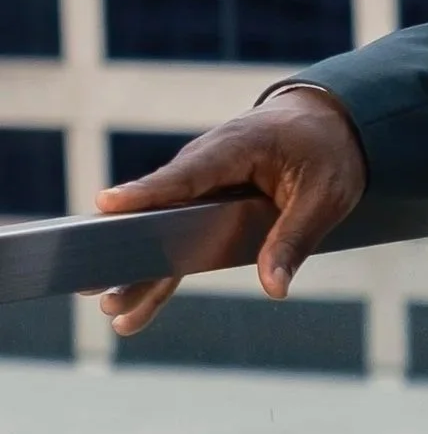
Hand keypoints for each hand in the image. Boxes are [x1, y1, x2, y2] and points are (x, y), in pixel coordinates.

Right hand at [92, 86, 367, 337]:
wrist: (325, 123)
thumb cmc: (326, 152)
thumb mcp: (324, 197)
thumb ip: (295, 240)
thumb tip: (275, 288)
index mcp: (234, 148)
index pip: (185, 174)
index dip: (148, 193)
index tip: (109, 205)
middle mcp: (205, 165)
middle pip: (161, 211)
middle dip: (131, 249)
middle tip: (96, 282)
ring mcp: (200, 187)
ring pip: (163, 233)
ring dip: (139, 271)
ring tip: (111, 310)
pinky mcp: (204, 207)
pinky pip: (178, 243)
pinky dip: (162, 274)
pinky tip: (136, 309)